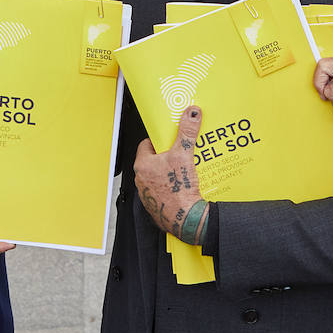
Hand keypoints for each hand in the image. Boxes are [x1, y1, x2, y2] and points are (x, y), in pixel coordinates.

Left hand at [132, 106, 210, 243]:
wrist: (186, 218)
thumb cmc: (178, 190)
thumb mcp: (184, 154)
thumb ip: (187, 132)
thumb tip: (191, 114)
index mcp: (142, 164)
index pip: (147, 144)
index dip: (160, 140)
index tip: (170, 140)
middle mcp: (141, 179)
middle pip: (154, 159)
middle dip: (168, 155)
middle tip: (181, 153)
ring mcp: (147, 193)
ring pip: (158, 175)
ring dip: (170, 171)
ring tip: (185, 169)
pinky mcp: (156, 204)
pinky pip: (163, 189)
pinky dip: (172, 186)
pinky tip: (184, 185)